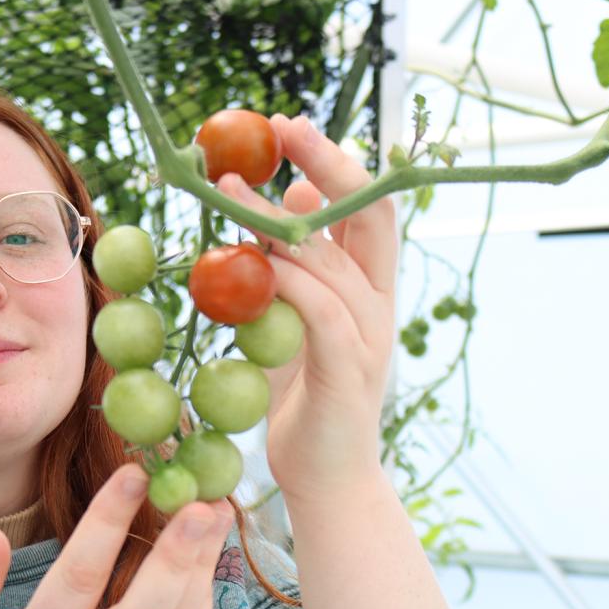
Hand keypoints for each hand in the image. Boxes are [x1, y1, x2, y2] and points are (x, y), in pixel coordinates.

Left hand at [217, 114, 398, 500]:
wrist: (327, 481)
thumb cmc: (303, 402)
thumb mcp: (294, 322)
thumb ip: (295, 267)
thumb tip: (288, 199)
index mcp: (371, 288)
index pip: (369, 209)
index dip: (336, 163)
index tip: (290, 128)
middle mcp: (380, 304)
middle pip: (370, 216)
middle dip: (329, 163)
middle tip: (282, 127)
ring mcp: (370, 337)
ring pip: (334, 261)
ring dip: (278, 221)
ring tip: (228, 192)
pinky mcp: (348, 371)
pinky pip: (321, 312)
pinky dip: (287, 283)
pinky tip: (250, 265)